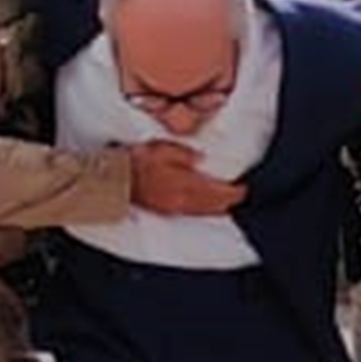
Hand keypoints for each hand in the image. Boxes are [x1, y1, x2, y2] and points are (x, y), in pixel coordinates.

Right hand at [127, 140, 244, 214]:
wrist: (115, 179)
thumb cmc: (138, 161)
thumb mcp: (164, 149)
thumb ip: (186, 155)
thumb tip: (202, 159)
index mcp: (186, 185)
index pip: (219, 194)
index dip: (235, 192)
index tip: (245, 187)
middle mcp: (183, 201)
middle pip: (215, 206)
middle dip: (230, 201)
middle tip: (241, 194)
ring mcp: (175, 207)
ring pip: (205, 212)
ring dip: (218, 207)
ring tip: (228, 200)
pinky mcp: (166, 210)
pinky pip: (193, 213)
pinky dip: (204, 210)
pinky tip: (206, 205)